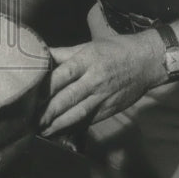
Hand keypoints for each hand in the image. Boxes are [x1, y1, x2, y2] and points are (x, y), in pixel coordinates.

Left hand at [39, 29, 164, 135]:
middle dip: (49, 111)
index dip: (46, 88)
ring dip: (59, 123)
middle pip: (68, 98)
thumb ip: (63, 53)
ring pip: (78, 112)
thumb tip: (40, 54)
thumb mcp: (88, 45)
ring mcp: (103, 97)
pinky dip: (75, 127)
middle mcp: (94, 80)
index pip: (63, 75)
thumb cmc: (115, 49)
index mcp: (87, 60)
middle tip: (31, 120)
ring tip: (43, 130)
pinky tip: (62, 132)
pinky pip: (90, 120)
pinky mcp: (111, 109)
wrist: (148, 61)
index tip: (30, 96)